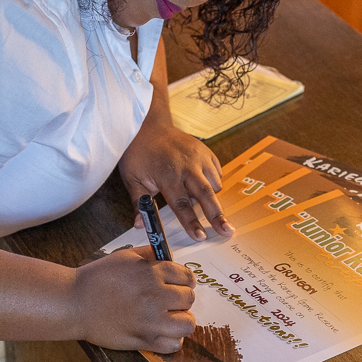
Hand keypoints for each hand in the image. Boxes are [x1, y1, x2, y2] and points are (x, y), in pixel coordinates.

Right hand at [72, 246, 196, 352]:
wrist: (75, 303)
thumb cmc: (98, 278)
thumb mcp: (125, 256)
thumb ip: (150, 255)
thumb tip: (169, 259)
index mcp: (152, 273)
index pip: (187, 277)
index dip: (183, 280)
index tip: (176, 284)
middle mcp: (155, 296)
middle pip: (189, 299)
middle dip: (181, 298)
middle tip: (168, 300)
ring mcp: (151, 321)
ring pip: (187, 323)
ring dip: (181, 320)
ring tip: (169, 318)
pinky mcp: (143, 341)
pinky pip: (173, 344)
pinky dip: (171, 339)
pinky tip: (161, 332)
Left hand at [118, 120, 234, 240]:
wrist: (149, 125)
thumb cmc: (139, 153)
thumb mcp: (132, 178)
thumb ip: (139, 203)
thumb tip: (140, 225)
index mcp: (168, 175)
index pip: (181, 204)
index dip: (191, 222)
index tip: (200, 237)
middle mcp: (187, 166)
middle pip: (206, 195)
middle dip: (218, 216)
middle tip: (228, 232)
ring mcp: (199, 157)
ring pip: (214, 184)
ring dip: (212, 198)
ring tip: (205, 204)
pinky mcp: (206, 152)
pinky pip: (216, 173)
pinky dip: (213, 183)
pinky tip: (200, 185)